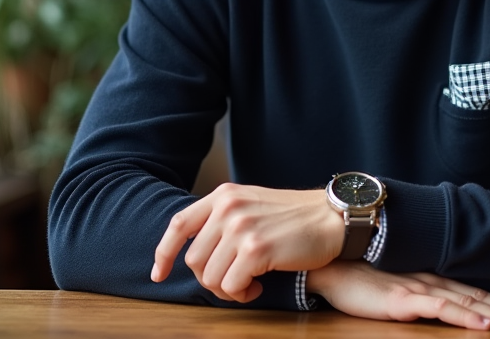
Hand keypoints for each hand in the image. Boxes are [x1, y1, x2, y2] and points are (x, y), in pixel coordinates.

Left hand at [150, 183, 342, 301]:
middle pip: (194, 260)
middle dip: (210, 279)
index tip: (158, 274)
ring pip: (210, 277)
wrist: (331, 218)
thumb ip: (224, 218)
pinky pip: (231, 286)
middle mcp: (228, 208)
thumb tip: (196, 252)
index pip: (179, 224)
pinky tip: (259, 286)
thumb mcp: (252, 204)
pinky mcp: (256, 249)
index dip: (164, 252)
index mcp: (224, 195)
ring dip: (227, 289)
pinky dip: (242, 294)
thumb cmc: (295, 217)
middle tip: (235, 281)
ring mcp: (241, 228)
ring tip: (249, 283)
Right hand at [307, 261, 489, 330]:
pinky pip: (441, 309)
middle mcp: (429, 280)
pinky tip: (482, 325)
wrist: (330, 266)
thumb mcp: (394, 284)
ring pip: (464, 303)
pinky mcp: (403, 300)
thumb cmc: (359, 277)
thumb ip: (416, 291)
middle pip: (475, 296)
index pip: (470, 291)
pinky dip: (465, 317)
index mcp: (429, 278)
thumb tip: (435, 302)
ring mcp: (418, 289)